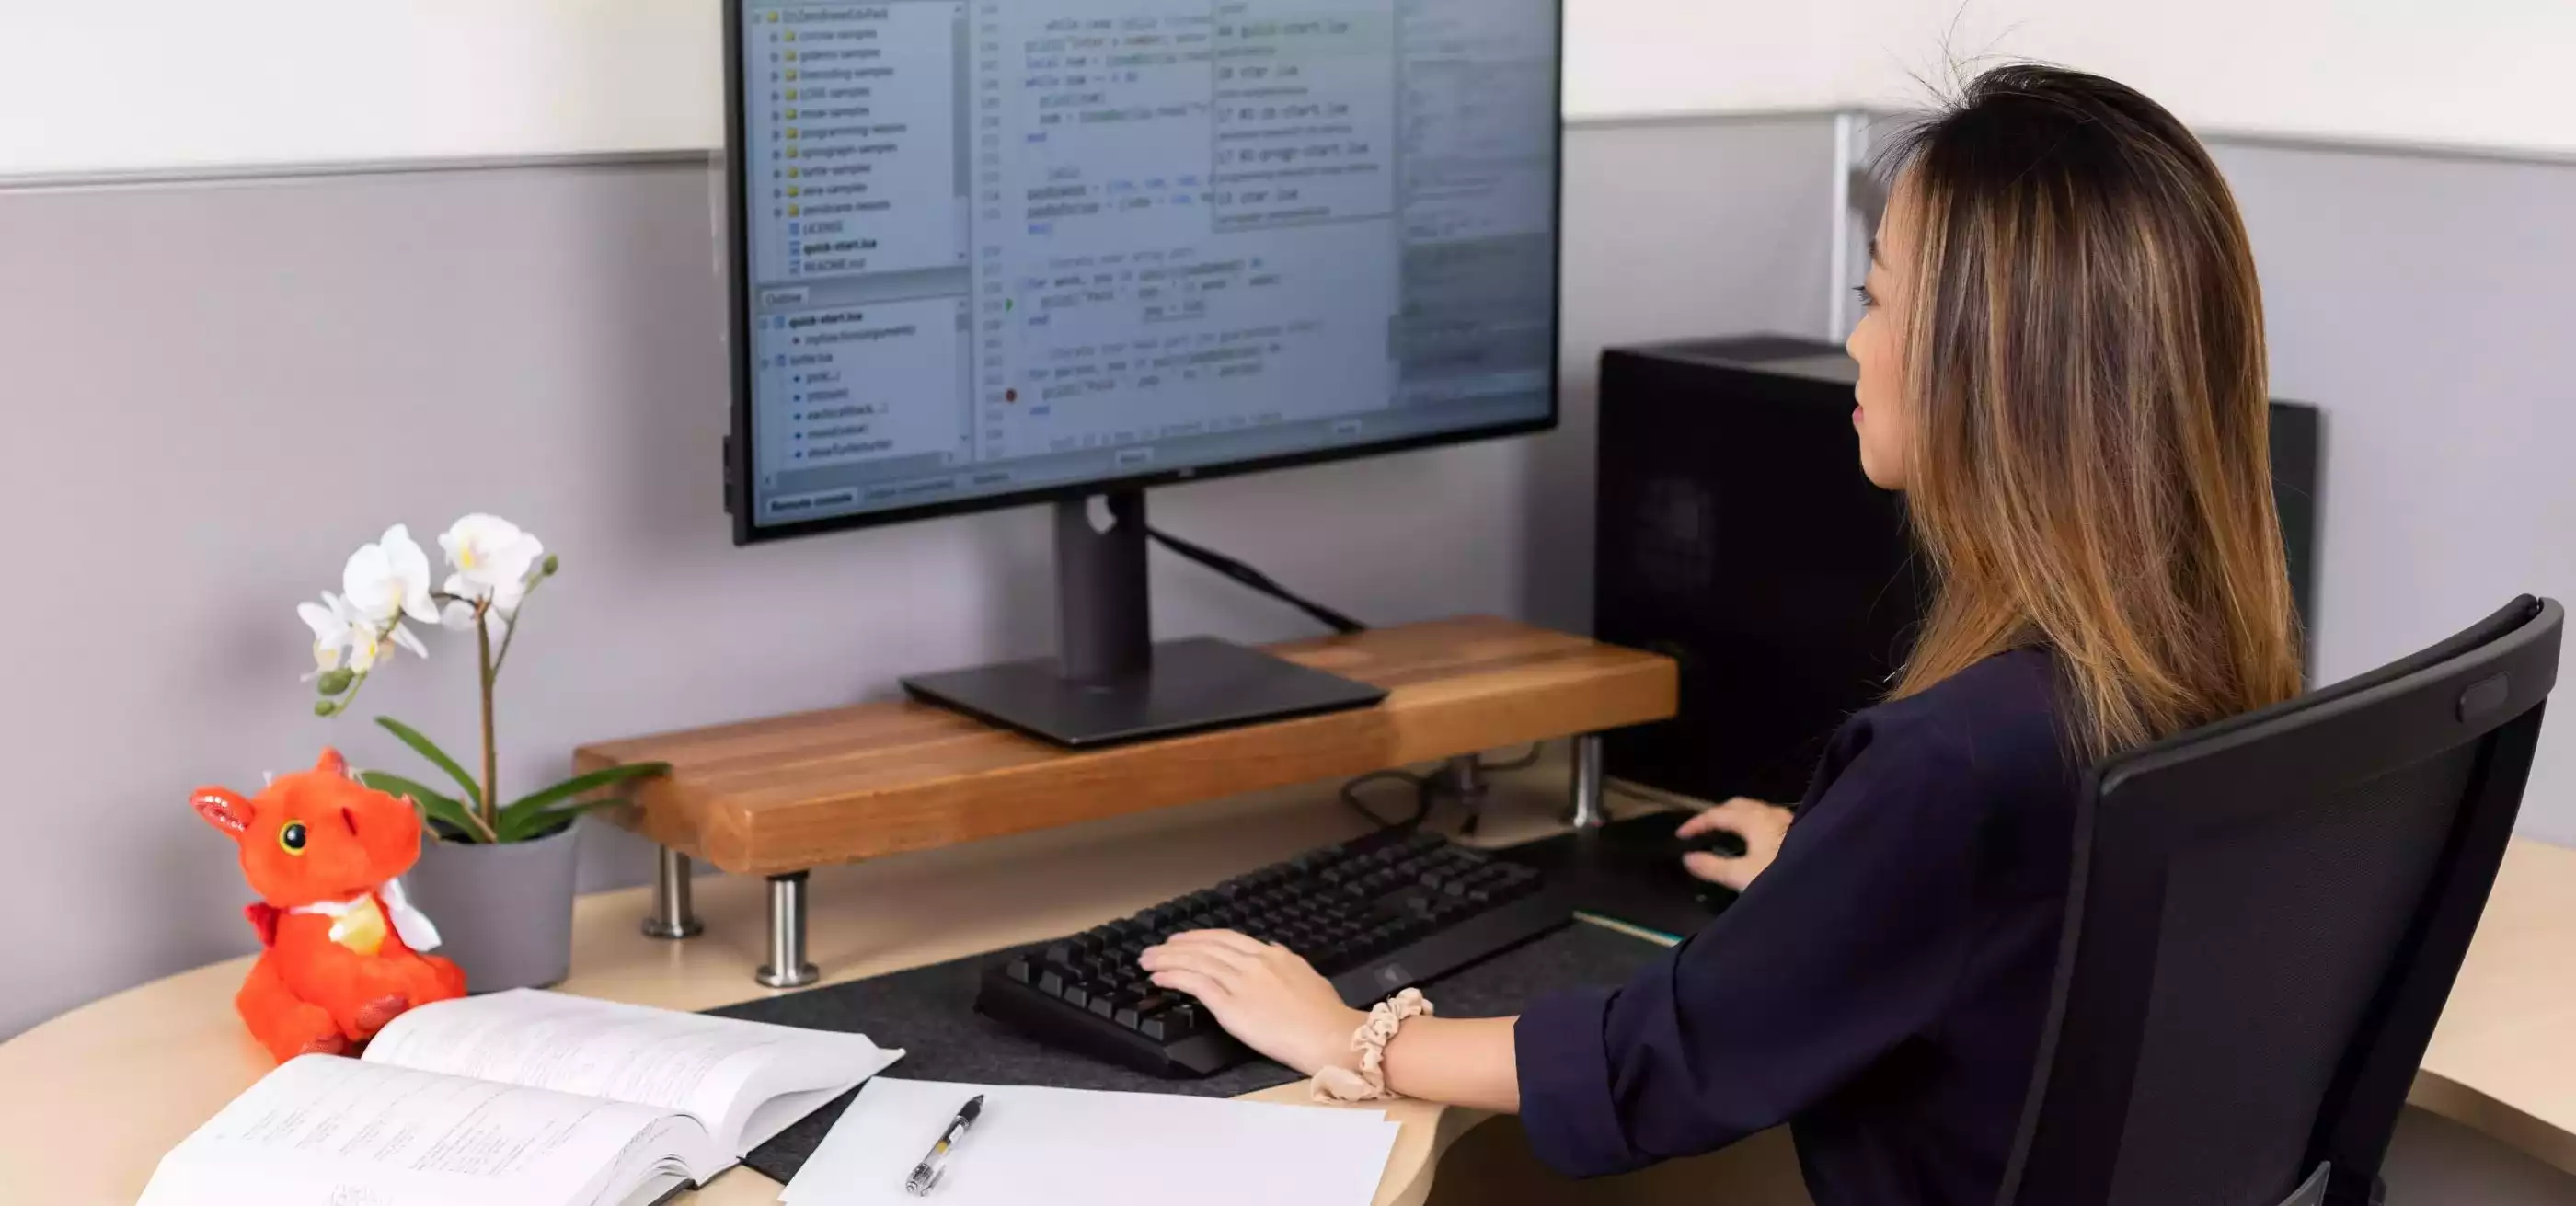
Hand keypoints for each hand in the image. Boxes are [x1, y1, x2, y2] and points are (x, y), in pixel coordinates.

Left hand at [1138, 930, 1364, 1075]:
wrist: (1330, 1035)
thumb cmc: (1326, 1015)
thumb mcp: (1309, 976)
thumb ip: (1287, 962)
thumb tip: (1273, 950)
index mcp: (1273, 955)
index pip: (1228, 938)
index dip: (1201, 937)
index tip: (1184, 939)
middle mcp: (1254, 963)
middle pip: (1206, 945)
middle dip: (1177, 945)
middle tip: (1157, 947)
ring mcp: (1241, 982)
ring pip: (1196, 961)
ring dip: (1167, 958)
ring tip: (1149, 960)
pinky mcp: (1231, 1006)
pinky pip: (1195, 984)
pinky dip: (1173, 976)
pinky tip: (1159, 976)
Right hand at [1678, 798, 1792, 890]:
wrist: (1828, 882)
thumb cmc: (1781, 876)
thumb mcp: (1743, 877)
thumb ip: (1714, 867)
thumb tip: (1687, 858)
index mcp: (1755, 820)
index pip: (1718, 814)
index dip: (1697, 822)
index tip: (1680, 835)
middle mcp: (1772, 814)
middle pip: (1739, 805)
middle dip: (1718, 813)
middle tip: (1703, 827)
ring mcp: (1788, 820)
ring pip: (1757, 810)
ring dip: (1738, 817)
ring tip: (1727, 832)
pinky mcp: (1800, 830)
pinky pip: (1770, 819)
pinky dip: (1754, 823)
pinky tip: (1757, 840)